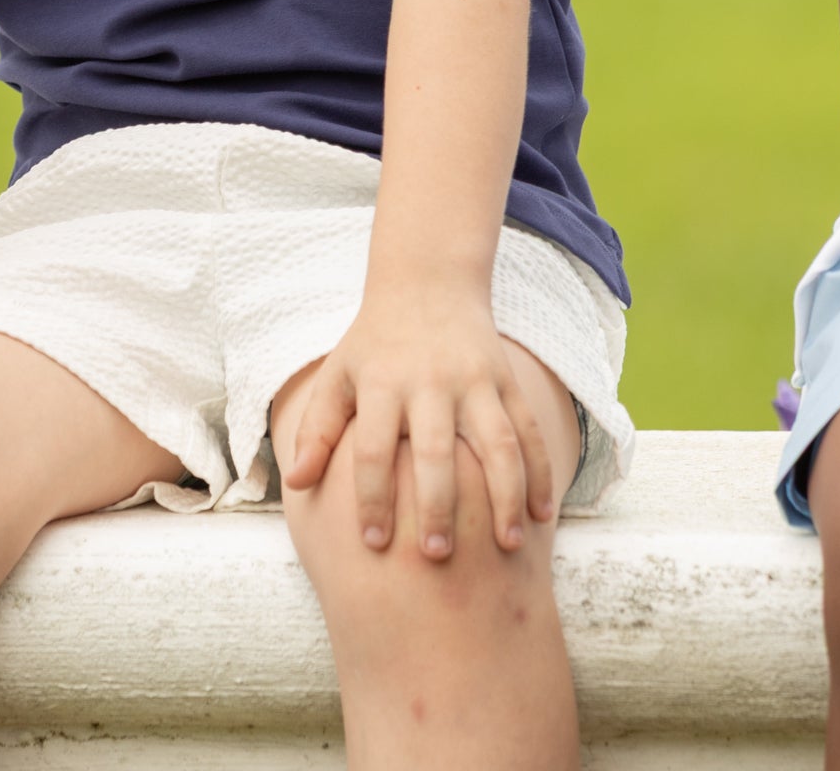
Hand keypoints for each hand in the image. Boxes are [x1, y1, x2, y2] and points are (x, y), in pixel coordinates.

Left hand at [282, 283, 553, 558]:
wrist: (428, 283)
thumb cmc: (375, 343)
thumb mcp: (337, 374)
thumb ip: (316, 429)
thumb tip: (296, 484)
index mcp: (381, 382)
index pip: (372, 448)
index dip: (372, 496)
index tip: (374, 543)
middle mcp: (429, 382)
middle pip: (435, 451)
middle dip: (437, 506)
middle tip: (435, 555)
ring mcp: (474, 380)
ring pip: (496, 443)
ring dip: (505, 496)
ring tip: (508, 546)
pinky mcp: (506, 379)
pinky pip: (528, 430)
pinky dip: (541, 472)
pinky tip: (543, 516)